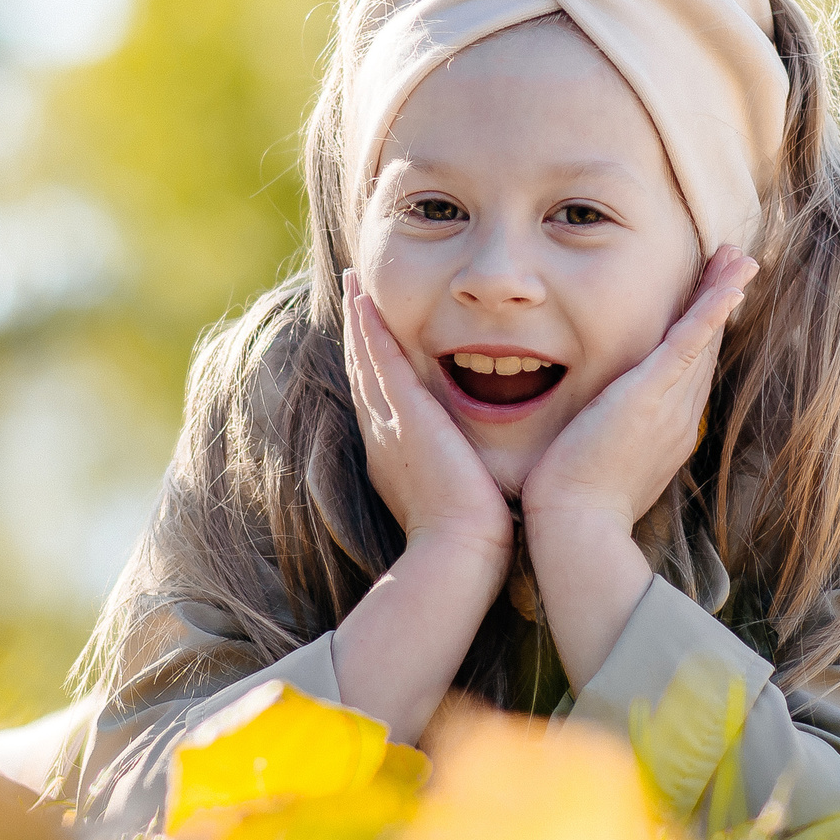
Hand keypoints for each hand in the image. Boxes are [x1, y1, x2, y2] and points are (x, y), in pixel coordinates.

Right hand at [342, 270, 512, 569]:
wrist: (460, 553)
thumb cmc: (474, 541)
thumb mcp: (463, 501)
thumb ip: (466, 479)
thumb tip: (485, 477)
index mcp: (396, 458)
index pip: (383, 400)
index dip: (376, 366)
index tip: (376, 338)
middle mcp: (384, 437)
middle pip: (365, 374)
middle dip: (360, 336)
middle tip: (355, 298)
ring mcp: (388, 424)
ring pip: (366, 360)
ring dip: (359, 321)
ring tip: (354, 286)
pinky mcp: (403, 415)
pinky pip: (380, 361)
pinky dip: (369, 329)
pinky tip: (364, 299)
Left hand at [520, 246, 757, 547]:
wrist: (578, 528)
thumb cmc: (576, 505)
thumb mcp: (602, 465)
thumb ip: (609, 439)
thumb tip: (599, 431)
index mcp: (669, 430)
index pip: (689, 370)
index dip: (704, 332)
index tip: (712, 301)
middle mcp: (680, 416)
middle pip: (705, 348)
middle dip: (721, 303)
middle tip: (737, 264)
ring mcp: (669, 406)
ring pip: (702, 339)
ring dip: (722, 294)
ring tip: (739, 257)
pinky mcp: (650, 397)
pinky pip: (687, 345)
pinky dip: (709, 312)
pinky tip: (729, 284)